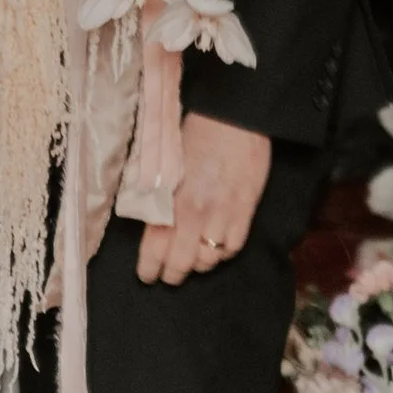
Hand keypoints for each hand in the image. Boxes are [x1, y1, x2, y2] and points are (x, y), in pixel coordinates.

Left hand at [139, 113, 272, 285]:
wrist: (234, 116)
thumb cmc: (196, 132)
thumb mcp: (167, 164)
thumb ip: (158, 196)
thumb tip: (151, 221)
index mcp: (169, 198)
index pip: (154, 248)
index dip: (149, 268)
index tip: (147, 276)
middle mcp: (194, 212)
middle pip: (181, 263)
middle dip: (173, 275)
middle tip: (170, 276)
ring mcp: (222, 214)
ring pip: (208, 260)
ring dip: (199, 263)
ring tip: (195, 257)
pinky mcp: (245, 211)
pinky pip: (233, 248)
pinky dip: (224, 252)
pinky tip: (218, 245)